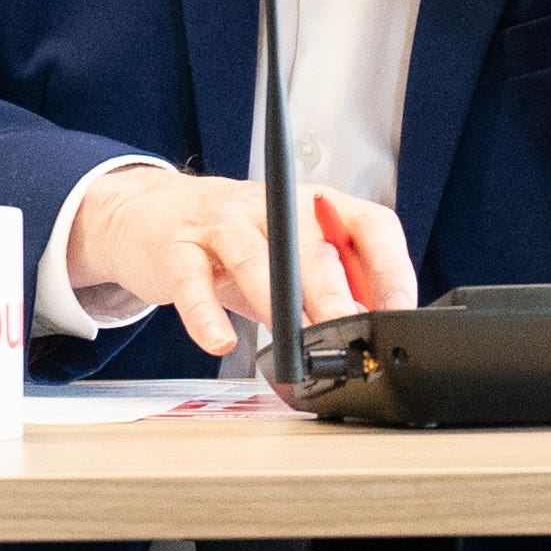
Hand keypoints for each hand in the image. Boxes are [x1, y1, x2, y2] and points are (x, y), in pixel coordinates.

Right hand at [59, 164, 416, 361]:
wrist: (153, 213)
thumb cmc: (235, 243)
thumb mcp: (290, 255)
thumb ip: (329, 288)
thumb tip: (365, 331)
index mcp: (314, 207)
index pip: (370, 226)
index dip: (390, 269)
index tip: (397, 313)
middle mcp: (273, 207)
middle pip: (312, 250)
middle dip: (334, 297)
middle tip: (348, 336)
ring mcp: (222, 224)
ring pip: (254, 261)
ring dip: (278, 306)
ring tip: (293, 343)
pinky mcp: (177, 248)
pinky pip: (193, 283)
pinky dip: (206, 316)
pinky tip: (220, 342)